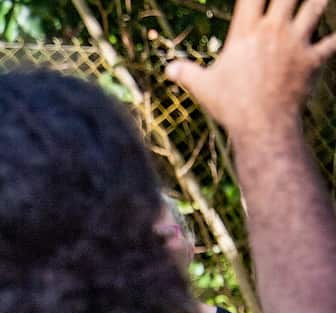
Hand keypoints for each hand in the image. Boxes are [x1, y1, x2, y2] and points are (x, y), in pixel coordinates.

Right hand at [166, 0, 335, 136]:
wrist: (262, 125)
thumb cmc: (230, 105)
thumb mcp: (202, 87)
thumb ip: (186, 73)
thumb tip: (168, 70)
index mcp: (245, 33)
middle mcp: (272, 31)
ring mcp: (296, 43)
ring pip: (317, 7)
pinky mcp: (313, 60)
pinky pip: (333, 42)